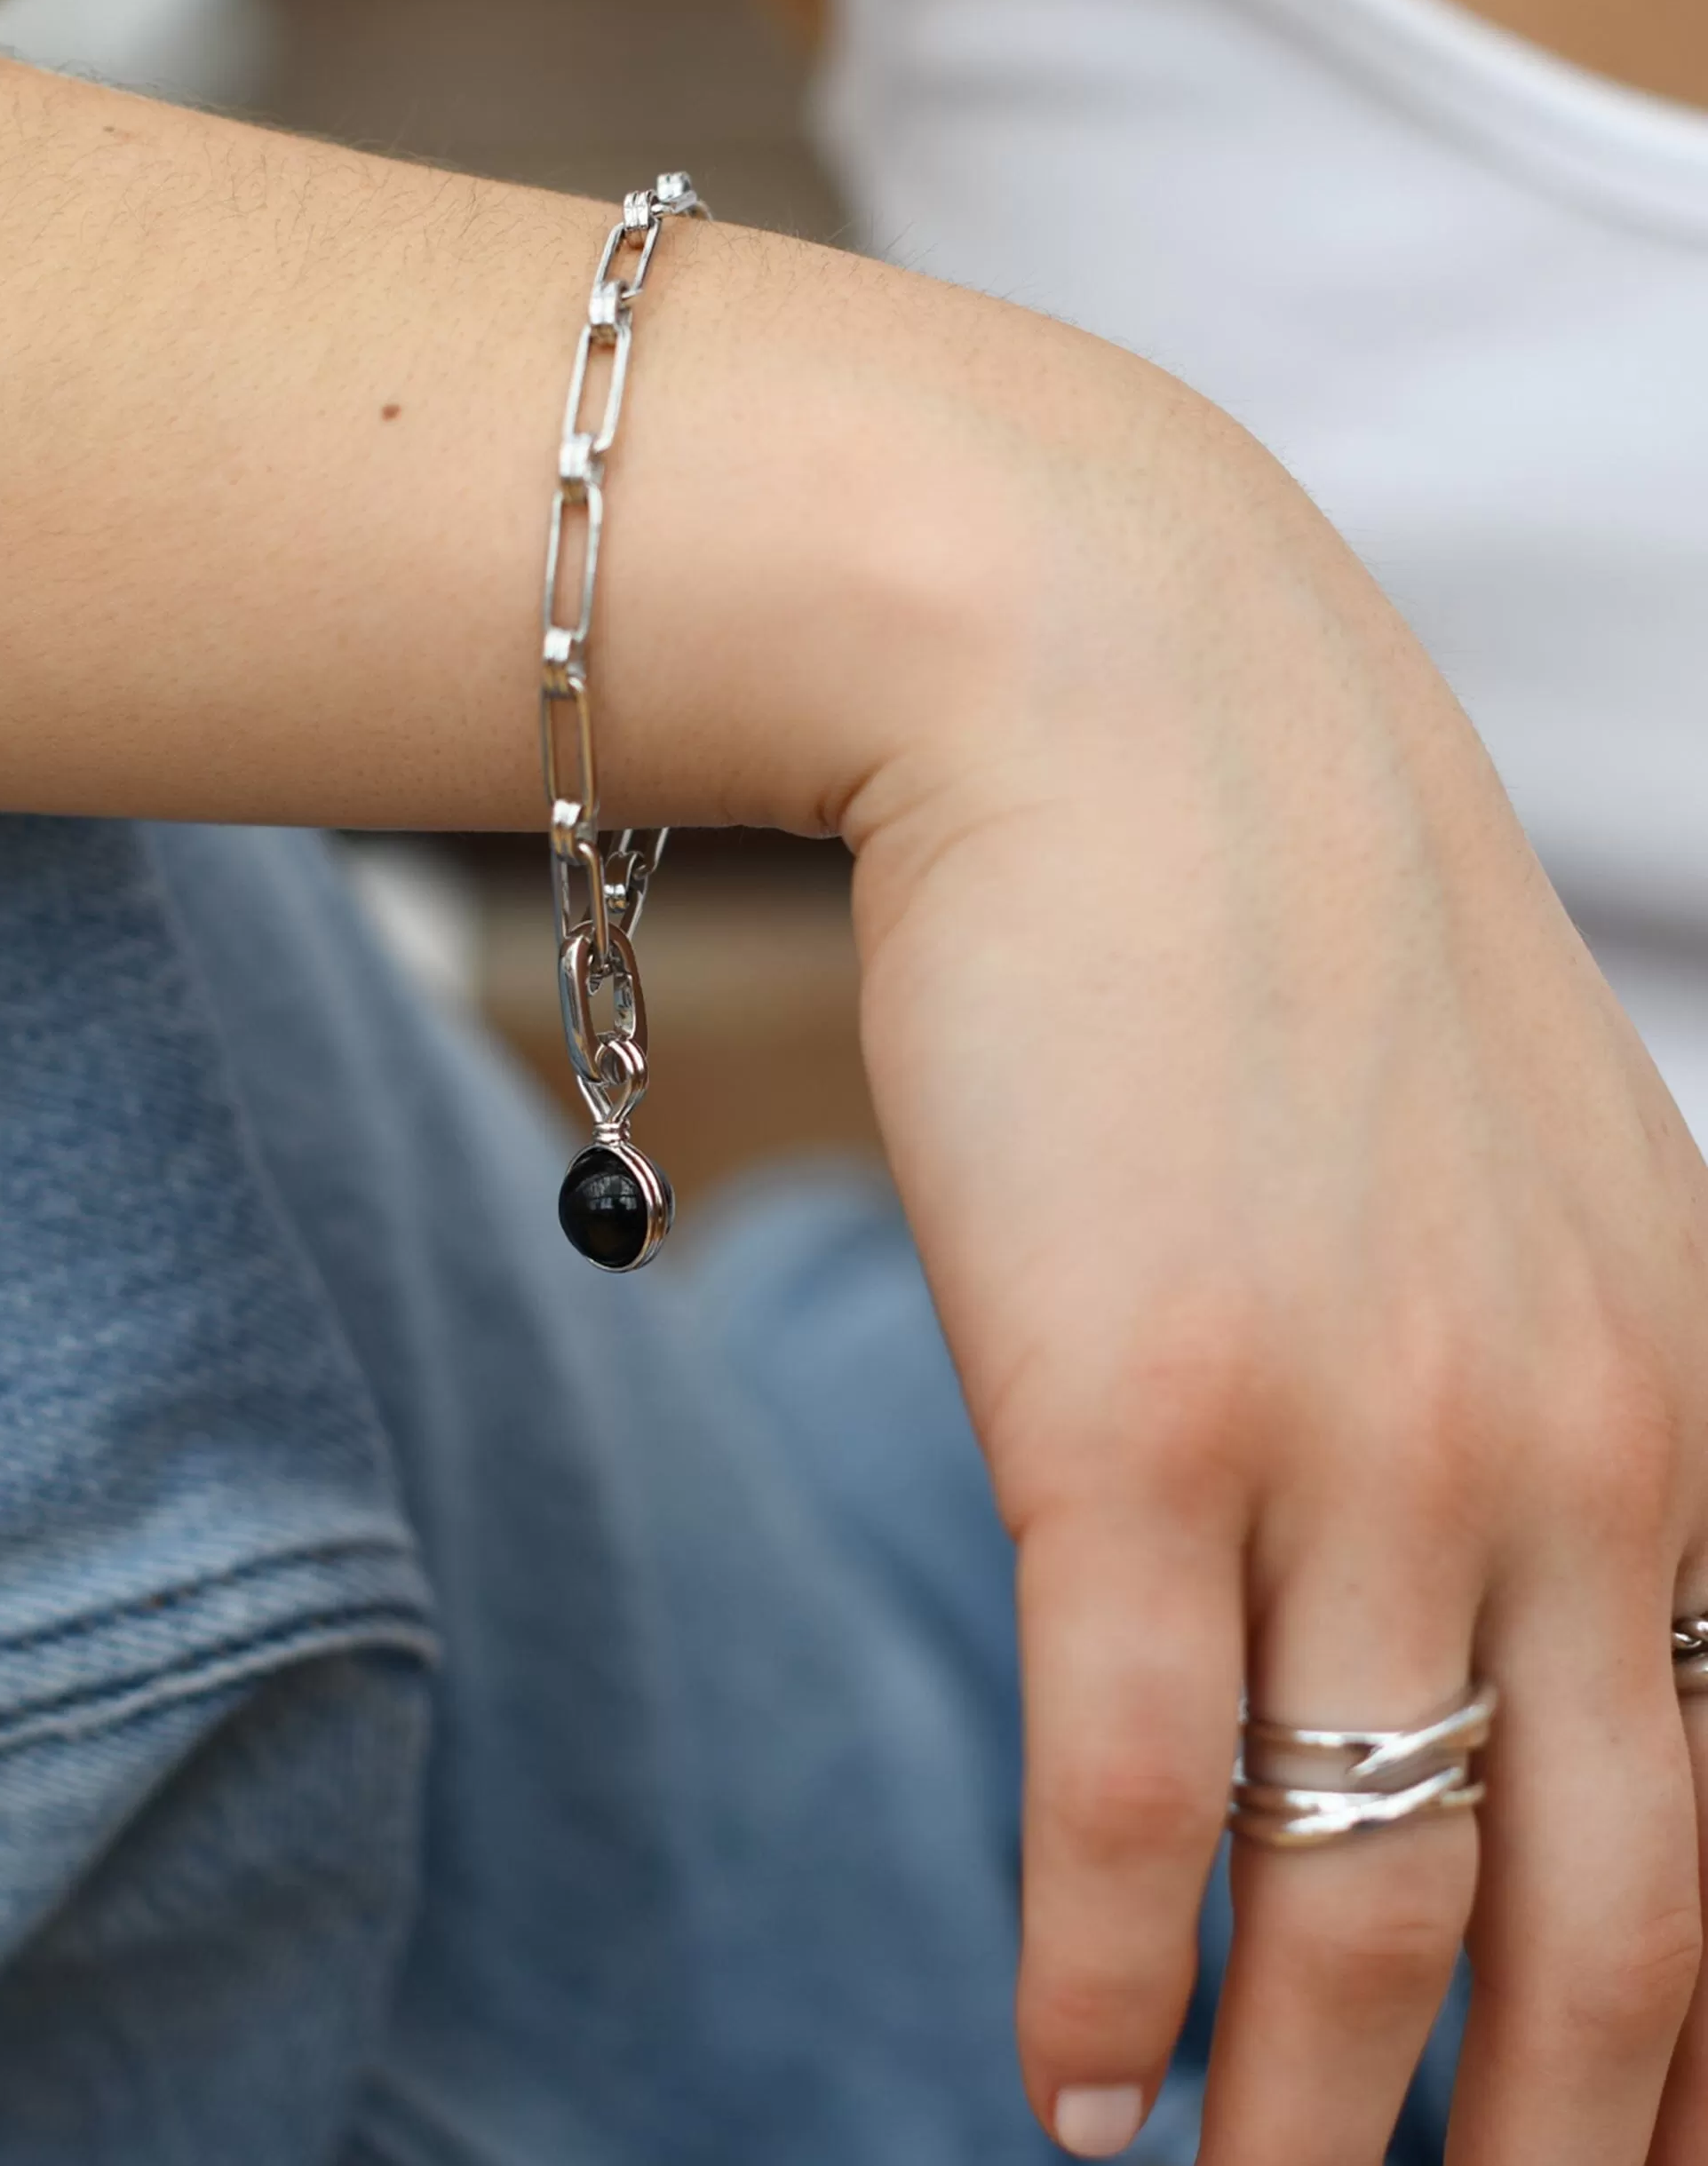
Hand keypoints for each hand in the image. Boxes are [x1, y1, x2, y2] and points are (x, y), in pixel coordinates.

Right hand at [841, 343, 1707, 2163]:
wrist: (1112, 688)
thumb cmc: (1285, 930)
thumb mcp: (1523, 1175)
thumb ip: (1564, 1402)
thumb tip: (1508, 1634)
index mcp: (1695, 1401)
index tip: (1630, 2164)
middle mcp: (1575, 1452)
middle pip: (1604, 1939)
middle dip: (1531, 2155)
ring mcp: (1357, 1442)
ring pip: (1362, 1904)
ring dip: (1301, 2127)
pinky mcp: (1130, 1414)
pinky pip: (1129, 1785)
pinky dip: (1095, 1972)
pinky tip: (1063, 2082)